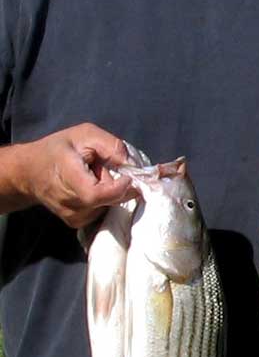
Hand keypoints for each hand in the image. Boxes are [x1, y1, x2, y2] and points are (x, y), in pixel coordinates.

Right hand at [7, 124, 133, 228]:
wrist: (29, 172)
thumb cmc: (57, 150)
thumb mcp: (84, 134)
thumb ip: (110, 145)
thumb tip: (131, 163)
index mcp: (68, 178)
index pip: (98, 194)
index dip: (119, 187)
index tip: (127, 175)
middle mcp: (70, 203)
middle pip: (110, 200)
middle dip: (117, 185)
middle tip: (103, 169)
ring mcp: (73, 217)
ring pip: (109, 207)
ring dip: (110, 192)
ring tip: (93, 178)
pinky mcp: (77, 223)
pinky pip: (103, 212)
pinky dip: (104, 200)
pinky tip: (91, 188)